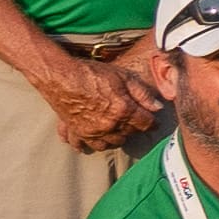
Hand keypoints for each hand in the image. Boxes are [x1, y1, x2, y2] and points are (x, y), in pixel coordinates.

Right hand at [37, 45, 151, 148]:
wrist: (60, 76)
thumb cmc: (92, 73)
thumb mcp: (123, 77)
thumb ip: (143, 94)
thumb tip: (158, 108)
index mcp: (123, 111)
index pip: (145, 124)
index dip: (152, 123)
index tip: (155, 122)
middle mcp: (108, 126)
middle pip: (128, 135)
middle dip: (134, 129)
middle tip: (134, 121)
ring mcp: (91, 131)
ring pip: (109, 144)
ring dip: (115, 139)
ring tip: (117, 130)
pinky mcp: (76, 131)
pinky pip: (83, 145)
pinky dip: (89, 144)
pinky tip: (92, 139)